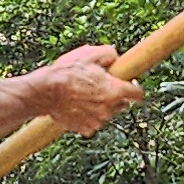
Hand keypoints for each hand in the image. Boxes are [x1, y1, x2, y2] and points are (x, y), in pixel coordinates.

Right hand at [26, 44, 142, 137]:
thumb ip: (108, 53)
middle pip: (122, 104)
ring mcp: (98, 121)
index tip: (130, 84)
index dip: (135, 88)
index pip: (138, 94)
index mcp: (115, 90)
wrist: (44, 92)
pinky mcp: (86, 129)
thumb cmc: (66, 72)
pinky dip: (88, 116)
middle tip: (99, 86)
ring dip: (100, 106)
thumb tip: (115, 57)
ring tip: (83, 95)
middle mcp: (110, 109)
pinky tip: (76, 106)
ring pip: (106, 113)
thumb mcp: (88, 53)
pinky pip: (93, 122)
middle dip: (115, 96)